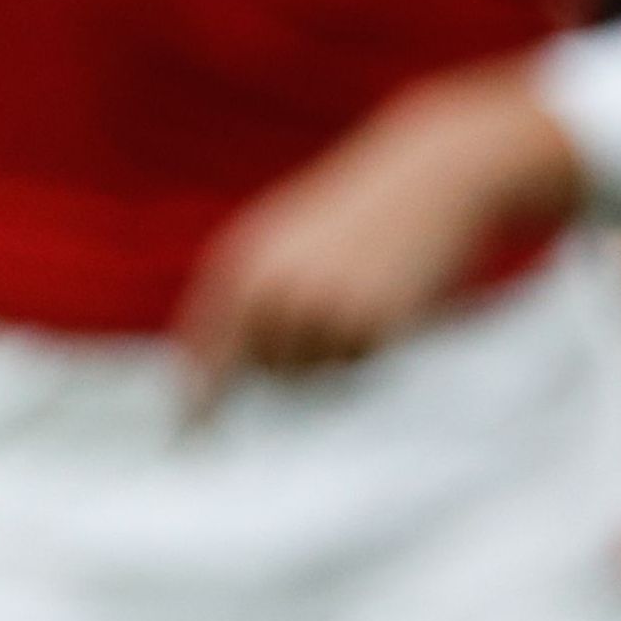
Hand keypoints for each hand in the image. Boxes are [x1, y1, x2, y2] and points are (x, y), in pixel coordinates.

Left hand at [172, 66, 583, 399]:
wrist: (430, 180)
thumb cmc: (357, 214)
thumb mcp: (286, 241)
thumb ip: (250, 296)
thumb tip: (214, 375)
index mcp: (241, 266)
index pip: (204, 351)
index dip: (198, 401)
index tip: (191, 440)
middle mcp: (271, 293)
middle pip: (268, 373)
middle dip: (297, 359)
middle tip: (336, 305)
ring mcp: (319, 311)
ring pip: (315, 375)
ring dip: (338, 352)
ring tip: (363, 293)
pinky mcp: (367, 325)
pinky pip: (359, 366)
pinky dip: (373, 345)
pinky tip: (389, 299)